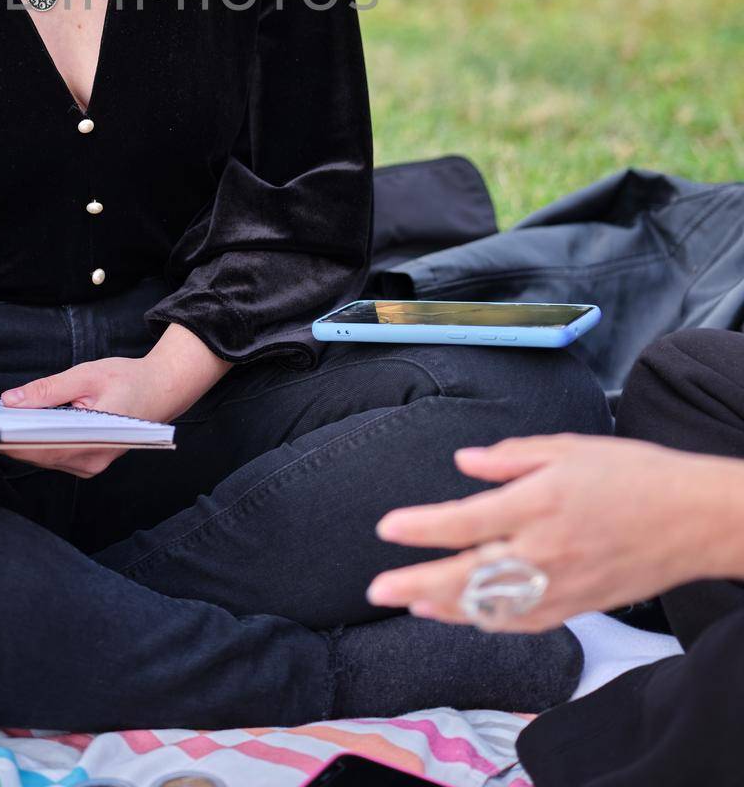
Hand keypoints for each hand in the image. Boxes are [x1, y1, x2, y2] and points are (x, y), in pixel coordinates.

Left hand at [0, 354, 181, 478]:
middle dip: (10, 439)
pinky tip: (22, 426)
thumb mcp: (86, 375)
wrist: (164, 389)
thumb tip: (12, 400)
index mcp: (93, 443)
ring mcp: (90, 464)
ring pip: (45, 457)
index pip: (40, 448)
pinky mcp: (89, 459)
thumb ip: (48, 390)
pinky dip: (37, 441)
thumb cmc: (129, 379)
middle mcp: (90, 461)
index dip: (9, 440)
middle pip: (39, 455)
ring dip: (22, 441)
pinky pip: (55, 454)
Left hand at [365, 434, 737, 632]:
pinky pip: (525, 622)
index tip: (387, 529)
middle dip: (417, 584)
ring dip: (446, 608)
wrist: (692, 519)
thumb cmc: (634, 475)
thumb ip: (511, 456)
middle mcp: (545, 550)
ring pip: (491, 607)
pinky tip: (466, 614)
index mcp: (539, 503)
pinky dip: (490, 621)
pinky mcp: (578, 605)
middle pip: (468, 576)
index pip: (466, 522)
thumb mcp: (568, 448)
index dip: (421, 529)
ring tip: (411, 603)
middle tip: (378, 589)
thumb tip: (465, 462)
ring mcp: (561, 585)